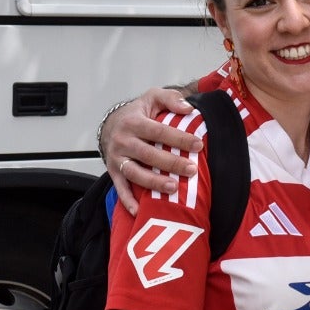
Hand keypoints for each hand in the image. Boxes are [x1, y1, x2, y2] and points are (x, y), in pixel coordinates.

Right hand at [101, 88, 197, 211]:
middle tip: (192, 169)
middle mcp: (122, 141)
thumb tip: (188, 109)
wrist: (110, 124)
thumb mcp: (152, 97)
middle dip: (171, 163)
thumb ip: (170, 98)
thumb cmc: (138, 113)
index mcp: (133, 122)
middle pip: (148, 154)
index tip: (198, 145)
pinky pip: (120, 189)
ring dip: (153, 182)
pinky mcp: (113, 172)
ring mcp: (116, 158)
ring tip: (173, 188)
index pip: (158, 131)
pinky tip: (139, 211)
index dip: (179, 138)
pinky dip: (128, 201)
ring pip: (134, 173)